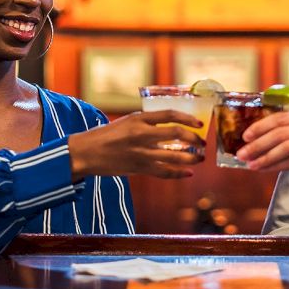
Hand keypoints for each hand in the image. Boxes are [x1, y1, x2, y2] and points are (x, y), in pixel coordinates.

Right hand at [68, 110, 205, 181]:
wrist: (86, 152)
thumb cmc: (107, 135)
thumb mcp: (127, 121)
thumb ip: (147, 122)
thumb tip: (171, 125)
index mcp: (139, 119)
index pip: (170, 115)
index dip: (188, 118)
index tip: (200, 123)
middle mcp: (142, 134)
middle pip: (176, 134)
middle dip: (194, 139)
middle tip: (202, 143)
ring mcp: (141, 152)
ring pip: (174, 156)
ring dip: (191, 158)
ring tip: (200, 158)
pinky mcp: (139, 168)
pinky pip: (164, 172)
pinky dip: (179, 173)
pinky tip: (188, 172)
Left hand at [236, 110, 288, 185]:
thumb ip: (286, 130)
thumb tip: (255, 139)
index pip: (279, 118)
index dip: (259, 127)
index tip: (244, 136)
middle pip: (280, 134)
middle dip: (257, 144)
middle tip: (242, 153)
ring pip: (285, 149)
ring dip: (264, 157)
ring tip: (250, 164)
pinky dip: (275, 166)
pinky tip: (264, 169)